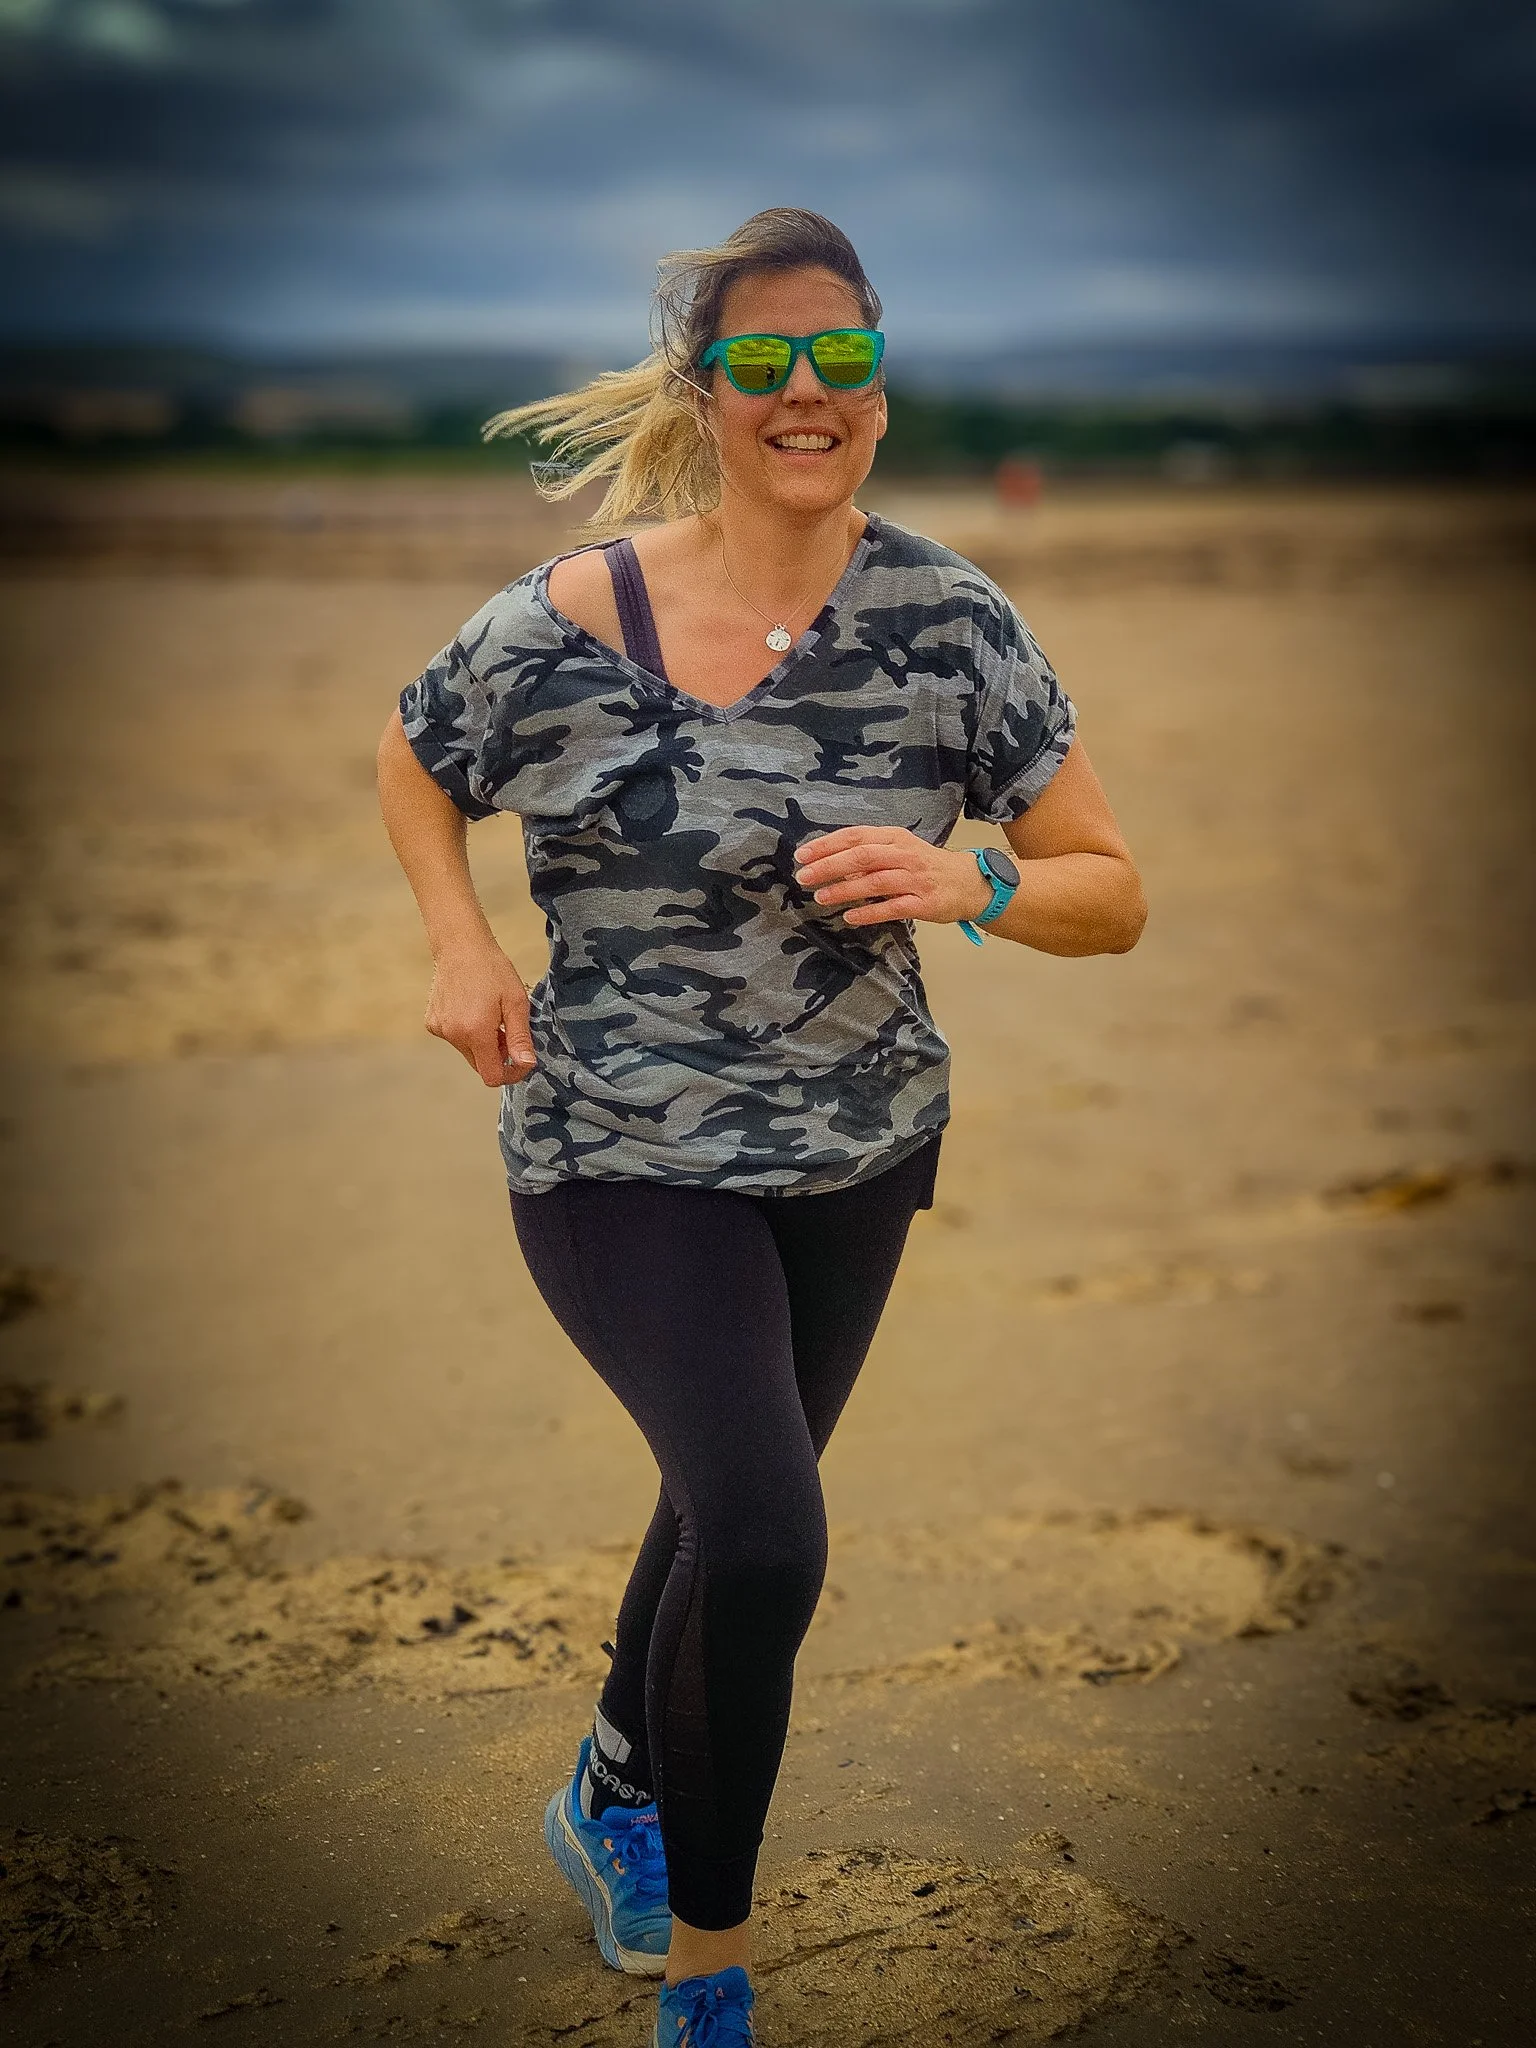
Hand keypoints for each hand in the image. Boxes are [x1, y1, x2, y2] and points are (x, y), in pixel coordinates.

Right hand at [425, 938, 537, 1086]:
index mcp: (475, 1031)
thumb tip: (526, 1065)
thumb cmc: (492, 969)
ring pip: (468, 1052)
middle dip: (498, 1055)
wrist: (461, 946)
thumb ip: (520, 1038)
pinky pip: (455, 1038)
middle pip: (480, 1065)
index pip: (491, 1075)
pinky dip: (467, 1032)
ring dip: (483, 1043)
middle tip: (507, 1029)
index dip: (510, 1074)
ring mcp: (439, 1029)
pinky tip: (472, 1008)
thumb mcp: (516, 1002)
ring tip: (490, 1014)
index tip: (521, 1061)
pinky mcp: (432, 1022)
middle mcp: (453, 1034)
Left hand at [792, 827, 992, 927]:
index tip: (802, 855)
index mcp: (895, 837)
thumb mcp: (899, 850)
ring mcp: (915, 880)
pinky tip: (850, 916)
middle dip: (829, 866)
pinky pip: (893, 908)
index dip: (827, 845)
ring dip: (845, 889)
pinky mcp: (924, 903)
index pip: (856, 836)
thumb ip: (869, 854)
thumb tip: (830, 862)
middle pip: (862, 857)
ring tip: (821, 897)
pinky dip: (870, 912)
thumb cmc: (926, 866)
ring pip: (875, 881)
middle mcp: (905, 855)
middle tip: (805, 876)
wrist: (969, 882)